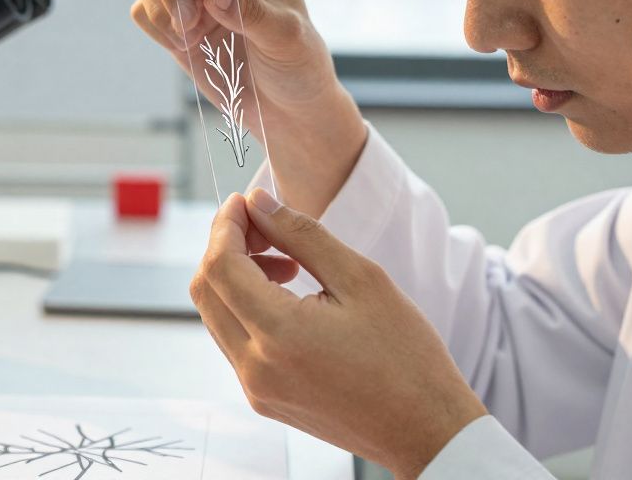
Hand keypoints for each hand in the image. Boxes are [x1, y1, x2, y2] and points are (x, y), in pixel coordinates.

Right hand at [130, 0, 366, 214]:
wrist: (284, 108)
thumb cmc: (297, 65)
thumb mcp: (286, 38)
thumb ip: (250, 11)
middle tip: (188, 20)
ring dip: (158, 4)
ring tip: (187, 36)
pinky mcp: (173, 20)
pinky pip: (142, 8)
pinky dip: (155, 26)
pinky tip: (183, 47)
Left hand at [191, 190, 487, 478]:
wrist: (425, 430)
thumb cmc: (406, 356)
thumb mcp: (361, 279)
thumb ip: (302, 235)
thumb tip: (259, 202)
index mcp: (279, 335)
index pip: (220, 266)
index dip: (227, 225)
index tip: (246, 202)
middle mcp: (256, 367)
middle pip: (205, 290)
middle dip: (225, 247)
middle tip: (266, 227)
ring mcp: (256, 388)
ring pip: (215, 315)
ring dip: (236, 278)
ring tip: (286, 264)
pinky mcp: (264, 399)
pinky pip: (234, 341)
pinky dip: (246, 308)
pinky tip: (287, 297)